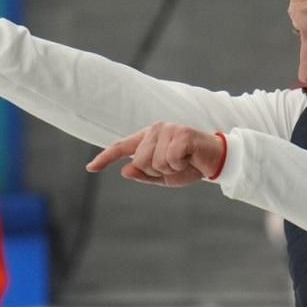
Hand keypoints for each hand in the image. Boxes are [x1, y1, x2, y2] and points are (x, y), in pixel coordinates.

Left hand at [87, 123, 223, 187]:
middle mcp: (155, 129)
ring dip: (170, 169)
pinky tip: (189, 159)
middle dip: (155, 171)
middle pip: (139, 161)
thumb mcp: (163, 176)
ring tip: (183, 162)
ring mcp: (169, 129)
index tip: (91, 168)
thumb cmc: (189, 166)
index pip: (122, 147)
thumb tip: (125, 170)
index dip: (105, 158)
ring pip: (154, 161)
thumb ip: (143, 174)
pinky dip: (179, 165)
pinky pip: (170, 159)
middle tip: (174, 166)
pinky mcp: (182, 134)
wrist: (216, 161)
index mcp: (148, 138)